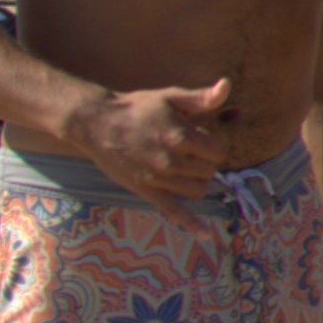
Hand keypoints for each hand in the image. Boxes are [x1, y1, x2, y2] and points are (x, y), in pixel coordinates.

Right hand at [76, 76, 238, 209]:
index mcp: (181, 136)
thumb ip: (200, 98)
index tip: (199, 138)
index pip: (218, 151)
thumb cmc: (136, 108)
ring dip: (197, 180)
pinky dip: (191, 224)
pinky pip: (173, 212)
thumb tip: (226, 86)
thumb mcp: (170, 97)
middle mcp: (171, 161)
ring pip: (197, 190)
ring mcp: (158, 179)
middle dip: (204, 161)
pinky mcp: (146, 191)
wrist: (96, 123)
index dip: (212, 144)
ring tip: (185, 168)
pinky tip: (205, 235)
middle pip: (209, 171)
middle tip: (189, 151)